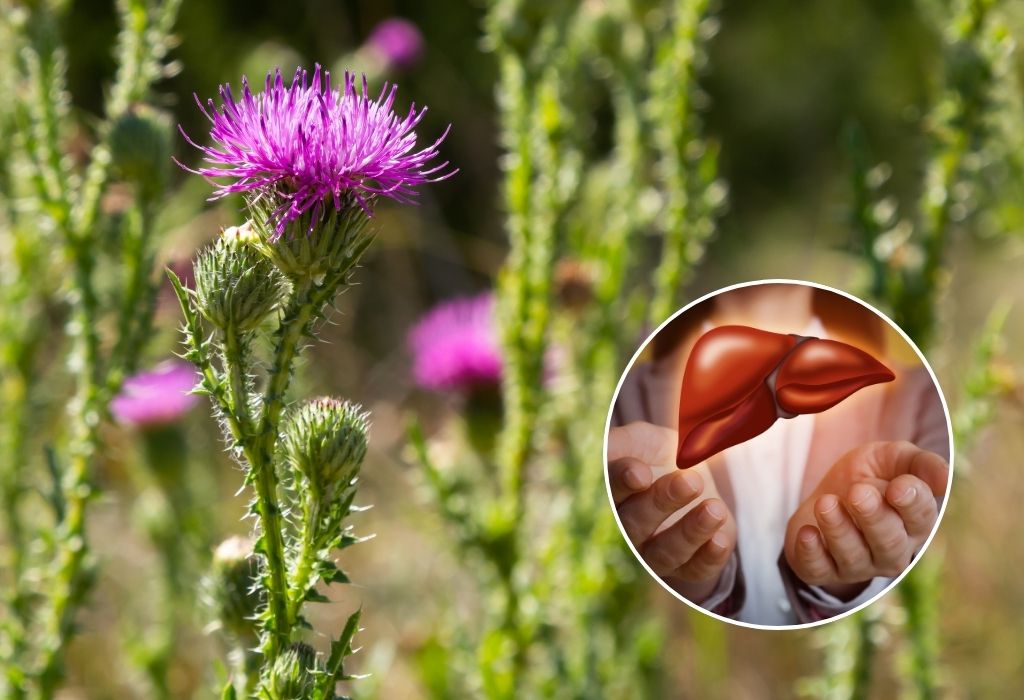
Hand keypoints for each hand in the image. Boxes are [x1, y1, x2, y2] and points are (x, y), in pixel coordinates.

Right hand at [608, 422, 736, 600]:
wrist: (692, 469)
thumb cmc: (656, 454)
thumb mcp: (639, 439)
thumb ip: (620, 443)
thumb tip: (611, 455)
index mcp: (613, 496)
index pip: (610, 492)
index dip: (623, 484)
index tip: (641, 473)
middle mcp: (629, 530)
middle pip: (636, 525)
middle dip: (663, 503)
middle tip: (691, 481)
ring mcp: (657, 552)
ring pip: (666, 553)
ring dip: (691, 533)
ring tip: (714, 509)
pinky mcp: (689, 565)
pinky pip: (695, 571)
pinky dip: (708, 558)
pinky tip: (720, 539)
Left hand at [784, 441, 948, 597]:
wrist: (828, 493)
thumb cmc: (869, 477)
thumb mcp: (894, 458)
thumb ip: (920, 463)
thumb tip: (945, 478)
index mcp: (914, 523)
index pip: (920, 518)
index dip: (911, 503)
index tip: (898, 487)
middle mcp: (891, 550)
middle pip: (888, 542)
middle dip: (873, 518)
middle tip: (858, 493)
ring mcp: (858, 564)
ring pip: (853, 556)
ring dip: (839, 530)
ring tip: (826, 503)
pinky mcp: (824, 569)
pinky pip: (819, 570)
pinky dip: (812, 553)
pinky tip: (807, 532)